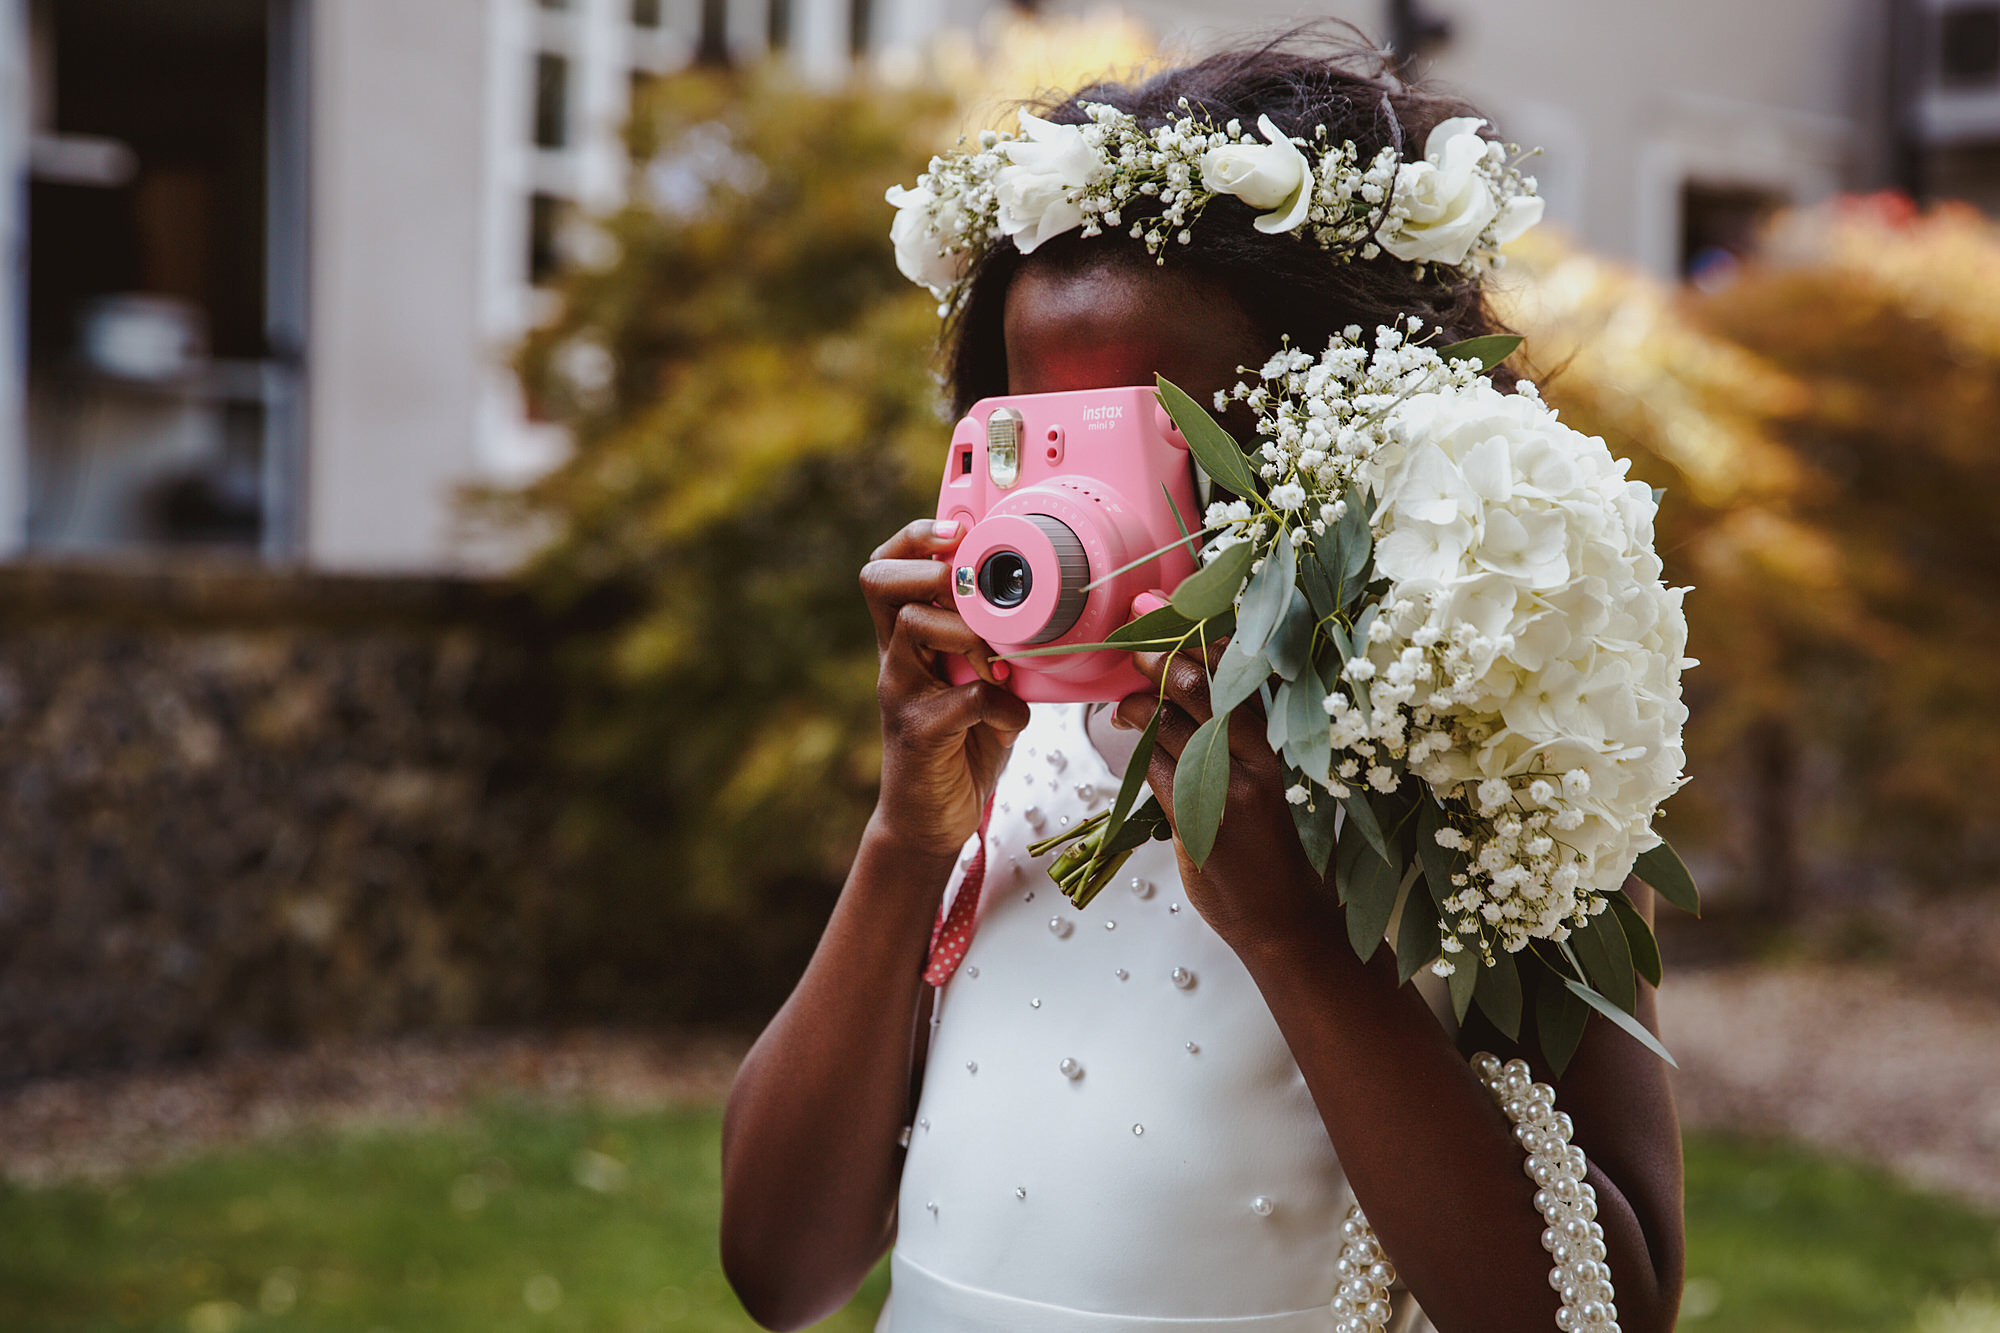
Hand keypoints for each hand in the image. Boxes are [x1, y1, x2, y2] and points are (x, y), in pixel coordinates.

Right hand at [861, 519, 1031, 857]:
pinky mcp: (920, 734)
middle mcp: (895, 660)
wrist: (929, 821)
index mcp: (906, 641)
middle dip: (930, 569)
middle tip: (968, 593)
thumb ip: (994, 648)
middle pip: (878, 580)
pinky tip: (1010, 721)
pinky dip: (1004, 707)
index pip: (886, 567)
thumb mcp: (977, 684)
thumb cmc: (960, 745)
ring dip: (969, 633)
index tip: (959, 531)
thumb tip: (1046, 614)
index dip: (915, 538)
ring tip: (995, 663)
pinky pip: (967, 699)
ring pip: (914, 626)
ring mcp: (900, 694)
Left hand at [1114, 644, 1327, 948]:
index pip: (1243, 670)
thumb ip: (1241, 733)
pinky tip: (1127, 731)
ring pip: (1175, 721)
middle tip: (1135, 643)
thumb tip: (1192, 681)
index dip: (1201, 636)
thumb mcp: (1273, 777)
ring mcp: (1232, 786)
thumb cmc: (1275, 842)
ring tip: (1126, 701)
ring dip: (1140, 702)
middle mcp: (1263, 755)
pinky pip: (1157, 766)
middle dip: (1161, 656)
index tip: (1167, 611)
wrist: (1285, 916)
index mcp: (1284, 739)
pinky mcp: (1201, 818)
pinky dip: (1137, 744)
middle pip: (1205, 685)